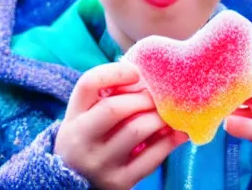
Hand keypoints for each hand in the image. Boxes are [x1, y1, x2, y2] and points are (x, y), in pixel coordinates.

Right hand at [56, 61, 187, 189]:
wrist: (76, 185)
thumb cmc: (89, 141)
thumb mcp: (86, 118)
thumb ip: (107, 97)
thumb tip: (147, 82)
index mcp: (73, 117)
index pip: (88, 84)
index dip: (115, 72)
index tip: (136, 72)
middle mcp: (82, 141)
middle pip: (114, 108)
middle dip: (142, 98)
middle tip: (157, 96)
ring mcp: (100, 164)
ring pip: (136, 130)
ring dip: (158, 117)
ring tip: (168, 113)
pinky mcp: (119, 183)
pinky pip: (150, 158)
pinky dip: (168, 142)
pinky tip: (178, 134)